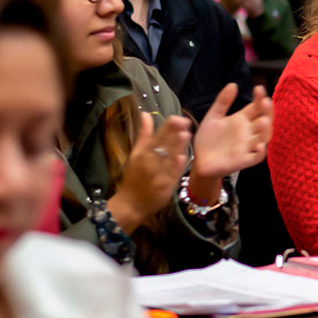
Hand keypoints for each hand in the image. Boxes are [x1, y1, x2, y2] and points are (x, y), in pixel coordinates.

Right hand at [109, 112, 190, 229]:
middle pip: (163, 146)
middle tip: (185, 122)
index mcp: (143, 152)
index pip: (156, 136)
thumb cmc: (134, 177)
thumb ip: (144, 134)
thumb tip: (146, 114)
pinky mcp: (164, 186)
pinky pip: (171, 175)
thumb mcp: (136, 154)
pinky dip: (176, 167)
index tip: (176, 117)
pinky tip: (182, 158)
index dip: (167, 127)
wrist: (132, 203)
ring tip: (185, 135)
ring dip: (176, 147)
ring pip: (168, 159)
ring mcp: (157, 174)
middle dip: (173, 134)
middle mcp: (149, 162)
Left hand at [190, 85, 272, 201]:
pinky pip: (256, 157)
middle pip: (264, 120)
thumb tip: (233, 84)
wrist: (199, 160)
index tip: (259, 88)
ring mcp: (247, 146)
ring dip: (266, 130)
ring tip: (264, 120)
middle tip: (266, 101)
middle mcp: (248, 132)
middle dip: (267, 112)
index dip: (259, 98)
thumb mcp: (213, 117)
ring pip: (263, 137)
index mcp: (242, 120)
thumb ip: (222, 101)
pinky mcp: (244, 160)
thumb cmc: (208, 139)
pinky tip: (259, 145)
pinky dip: (260, 152)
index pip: (256, 107)